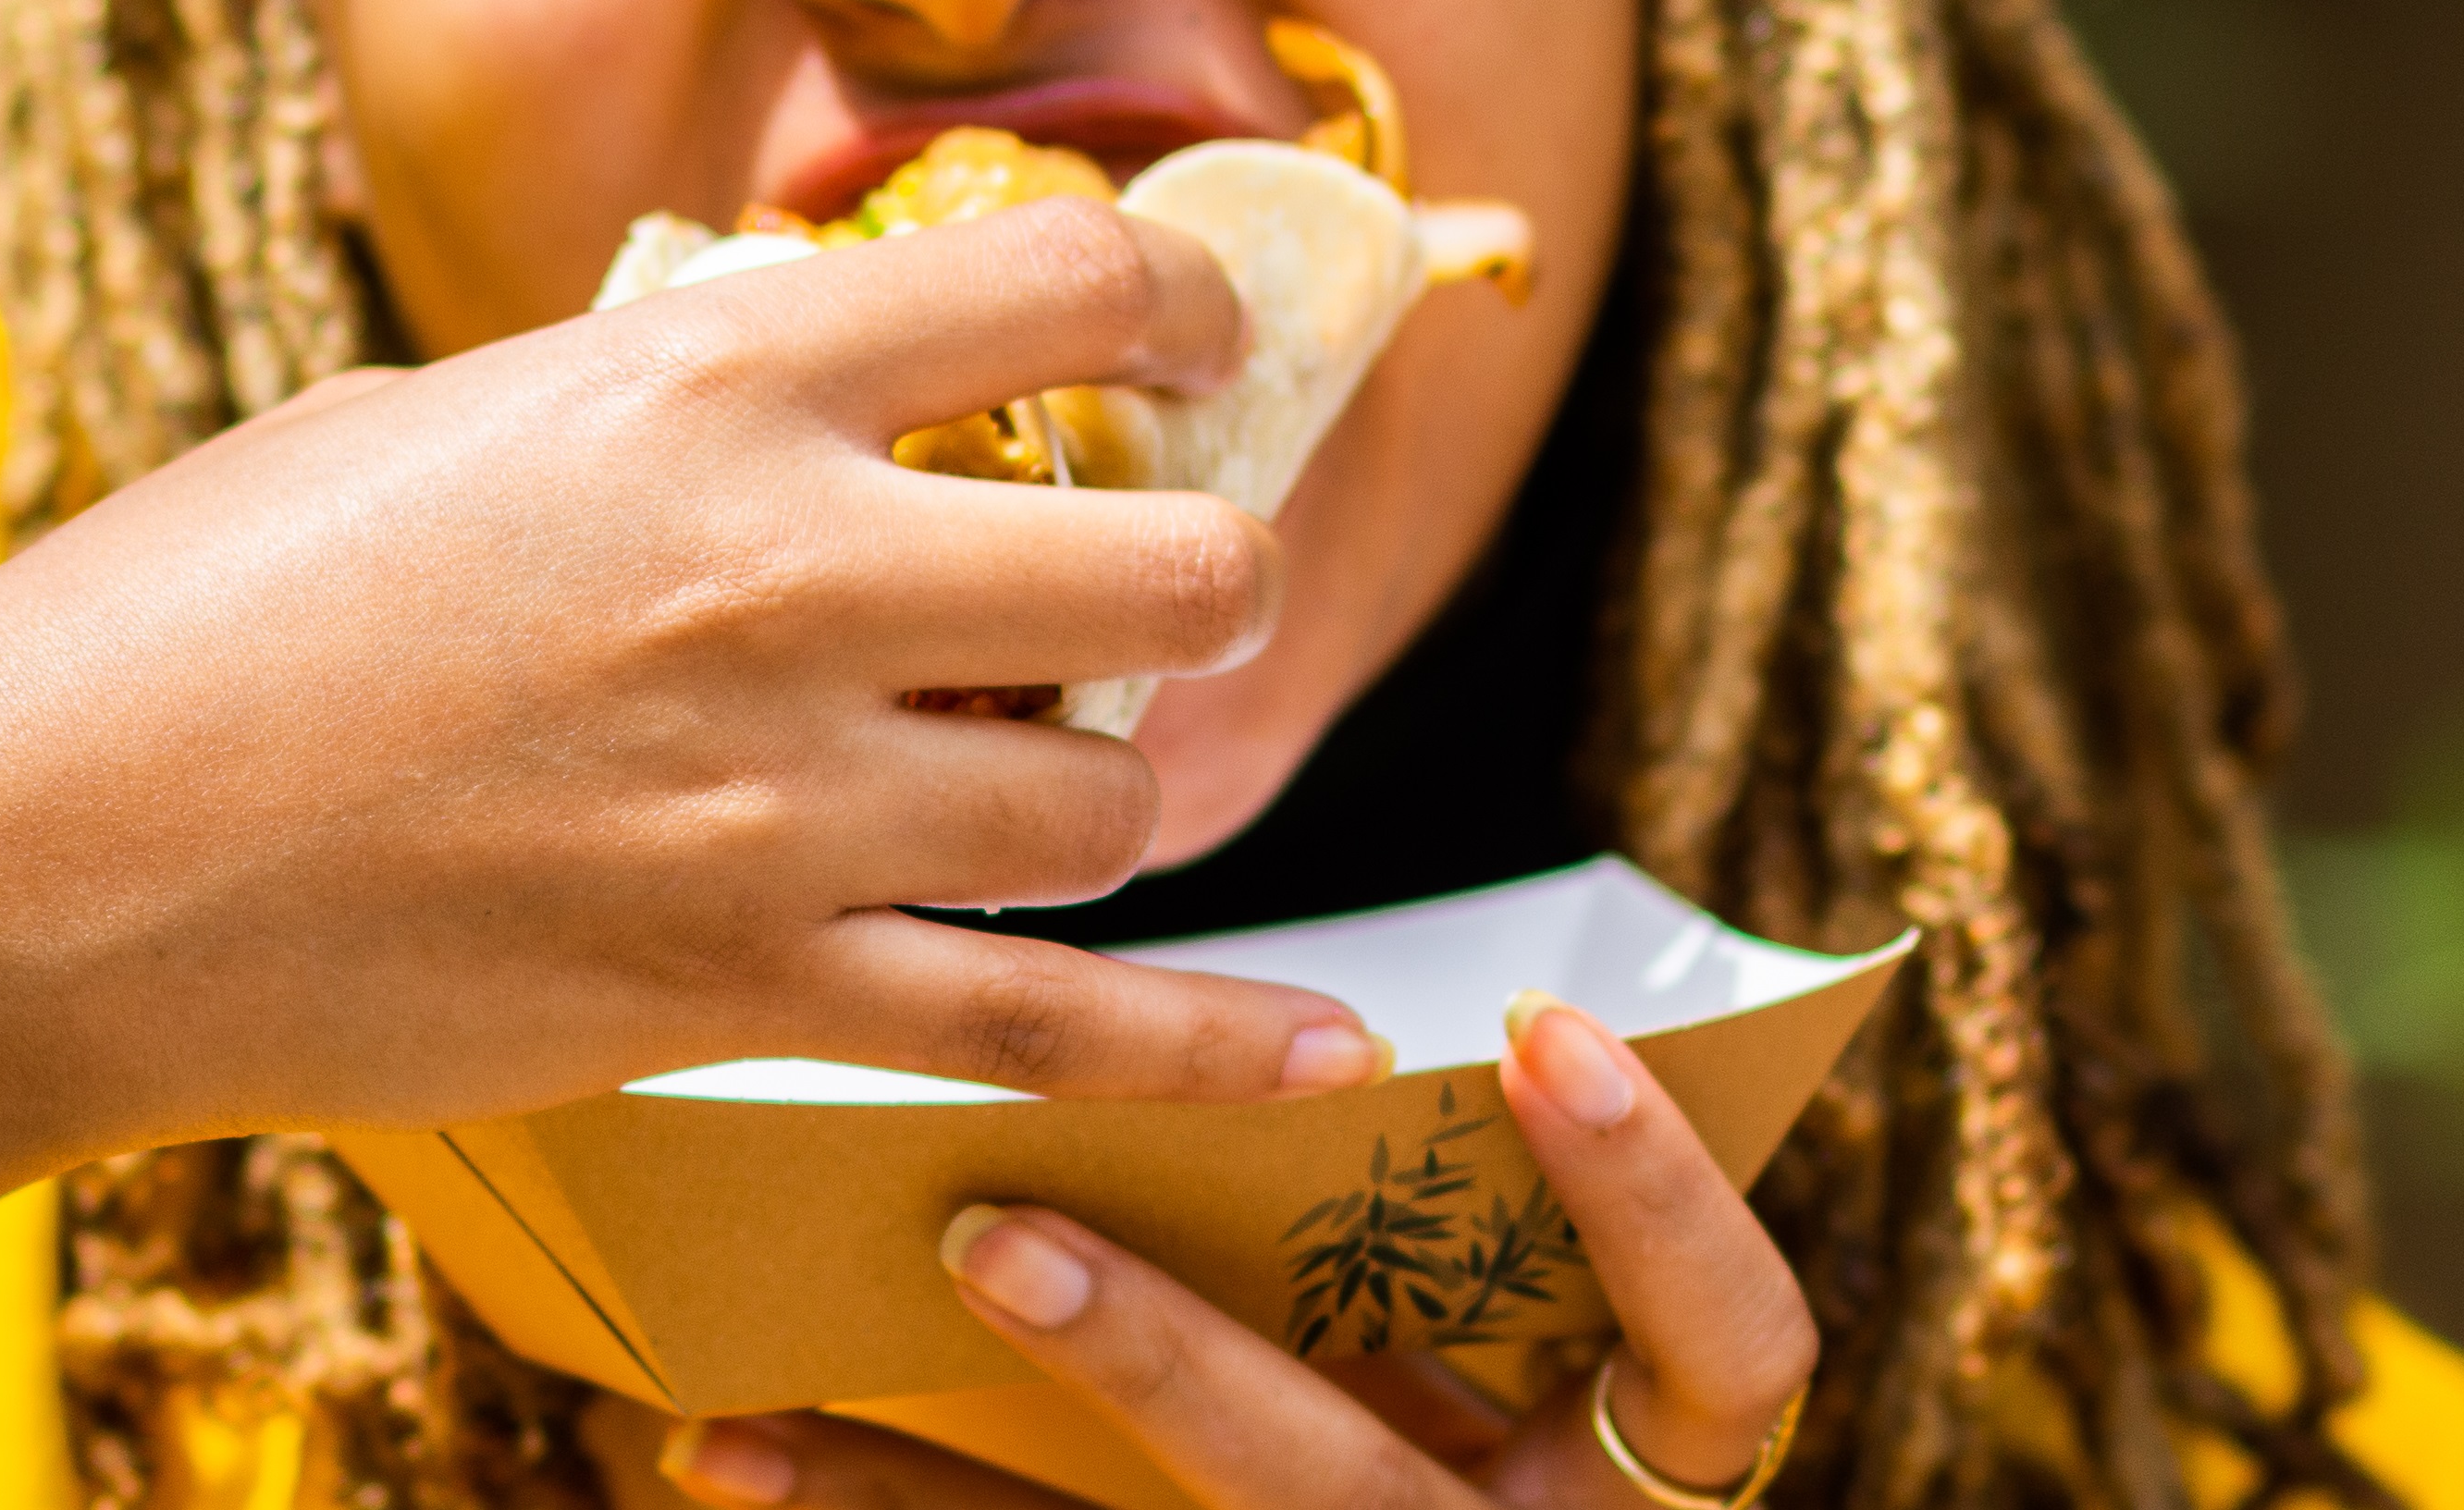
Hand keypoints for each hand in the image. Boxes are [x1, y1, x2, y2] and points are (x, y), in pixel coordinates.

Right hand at [0, 199, 1389, 1300]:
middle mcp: (784, 575)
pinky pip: (1052, 1031)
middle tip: (1154, 582)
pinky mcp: (735, 994)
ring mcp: (774, 804)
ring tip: (1038, 776)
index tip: (1194, 339)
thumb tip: (802, 402)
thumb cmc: (197, 602)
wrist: (31, 859)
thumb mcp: (440, 415)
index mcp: (704, 378)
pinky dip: (1209, 1049)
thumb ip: (656, 404)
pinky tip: (1323, 1055)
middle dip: (1205, 570)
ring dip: (1112, 787)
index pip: (1068, 286)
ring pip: (1115, 805)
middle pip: (1178, 570)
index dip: (1184, 301)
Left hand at [621, 997, 1815, 1509]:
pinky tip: (729, 1453)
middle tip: (999, 1233)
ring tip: (764, 1404)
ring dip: (938, 1484)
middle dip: (1170, 1372)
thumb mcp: (1486, 1307)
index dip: (1657, 1202)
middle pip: (1355, 1503)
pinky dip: (869, 1508)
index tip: (1537, 1025)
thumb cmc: (1452, 1366)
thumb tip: (1311, 1004)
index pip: (1734, 1354)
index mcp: (1623, 1459)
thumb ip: (1432, 1206)